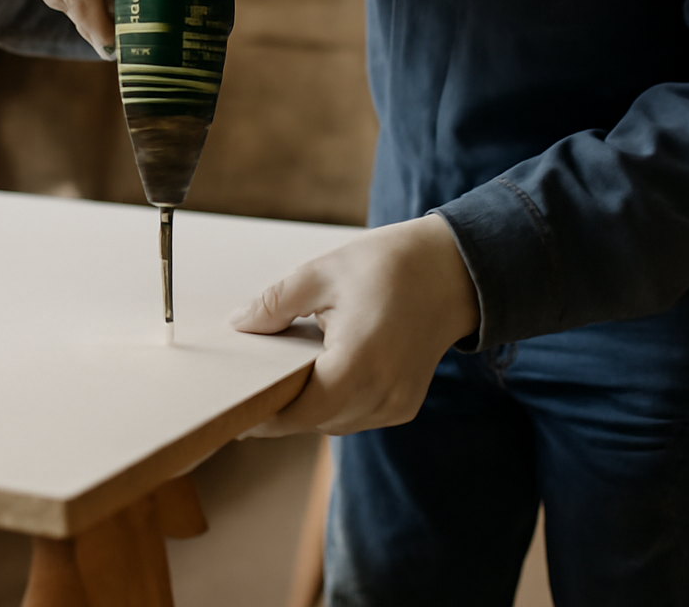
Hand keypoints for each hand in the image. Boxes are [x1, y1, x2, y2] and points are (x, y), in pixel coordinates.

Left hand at [231, 214, 478, 436]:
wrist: (453, 269)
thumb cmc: (389, 266)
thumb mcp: (321, 273)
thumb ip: (274, 304)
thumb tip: (238, 325)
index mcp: (358, 364)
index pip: (297, 412)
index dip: (262, 415)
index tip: (235, 410)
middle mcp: (382, 394)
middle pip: (313, 421)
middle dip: (281, 409)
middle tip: (250, 390)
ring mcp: (397, 404)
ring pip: (334, 423)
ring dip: (308, 407)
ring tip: (284, 378)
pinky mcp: (405, 405)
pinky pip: (357, 416)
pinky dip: (335, 404)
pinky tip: (323, 375)